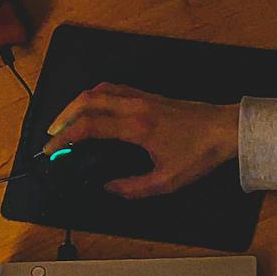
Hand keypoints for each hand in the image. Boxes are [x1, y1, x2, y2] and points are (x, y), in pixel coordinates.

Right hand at [46, 83, 238, 197]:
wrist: (225, 129)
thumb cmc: (201, 152)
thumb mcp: (167, 181)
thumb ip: (134, 188)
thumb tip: (110, 188)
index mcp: (137, 127)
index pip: (89, 126)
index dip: (64, 138)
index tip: (52, 149)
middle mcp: (136, 106)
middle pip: (86, 101)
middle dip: (62, 117)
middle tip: (52, 135)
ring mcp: (142, 97)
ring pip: (98, 90)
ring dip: (76, 104)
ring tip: (65, 120)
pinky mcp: (149, 95)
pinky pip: (113, 87)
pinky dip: (94, 96)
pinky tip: (92, 106)